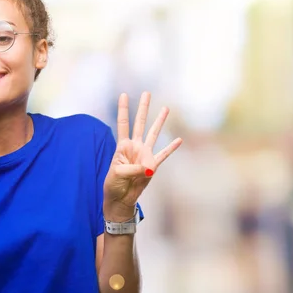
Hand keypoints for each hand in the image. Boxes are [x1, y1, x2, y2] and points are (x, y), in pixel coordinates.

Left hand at [103, 92, 181, 220]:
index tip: (124, 94)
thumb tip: (150, 167)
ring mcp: (145, 155)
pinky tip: (179, 140)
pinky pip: (163, 155)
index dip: (123, 109)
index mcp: (122, 146)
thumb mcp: (117, 174)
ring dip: (159, 122)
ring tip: (166, 108)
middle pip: (140, 123)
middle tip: (147, 93)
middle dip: (143, 108)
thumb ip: (133, 168)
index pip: (123, 123)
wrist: (120, 199)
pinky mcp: (153, 166)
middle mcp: (135, 147)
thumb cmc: (114, 185)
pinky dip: (171, 148)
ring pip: (153, 134)